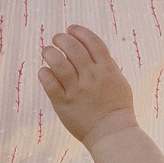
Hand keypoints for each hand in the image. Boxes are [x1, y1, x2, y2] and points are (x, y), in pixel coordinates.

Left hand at [39, 25, 138, 148]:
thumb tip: (93, 50)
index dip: (80, 32)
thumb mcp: (119, 81)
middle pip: (74, 49)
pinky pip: (50, 83)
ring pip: (59, 63)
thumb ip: (108, 65)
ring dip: (50, 52)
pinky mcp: (64, 104)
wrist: (112, 134)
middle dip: (62, 39)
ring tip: (47, 51)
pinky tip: (44, 70)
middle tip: (57, 39)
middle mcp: (92, 77)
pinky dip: (44, 73)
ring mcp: (77, 90)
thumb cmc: (117, 108)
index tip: (71, 28)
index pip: (92, 42)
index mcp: (107, 69)